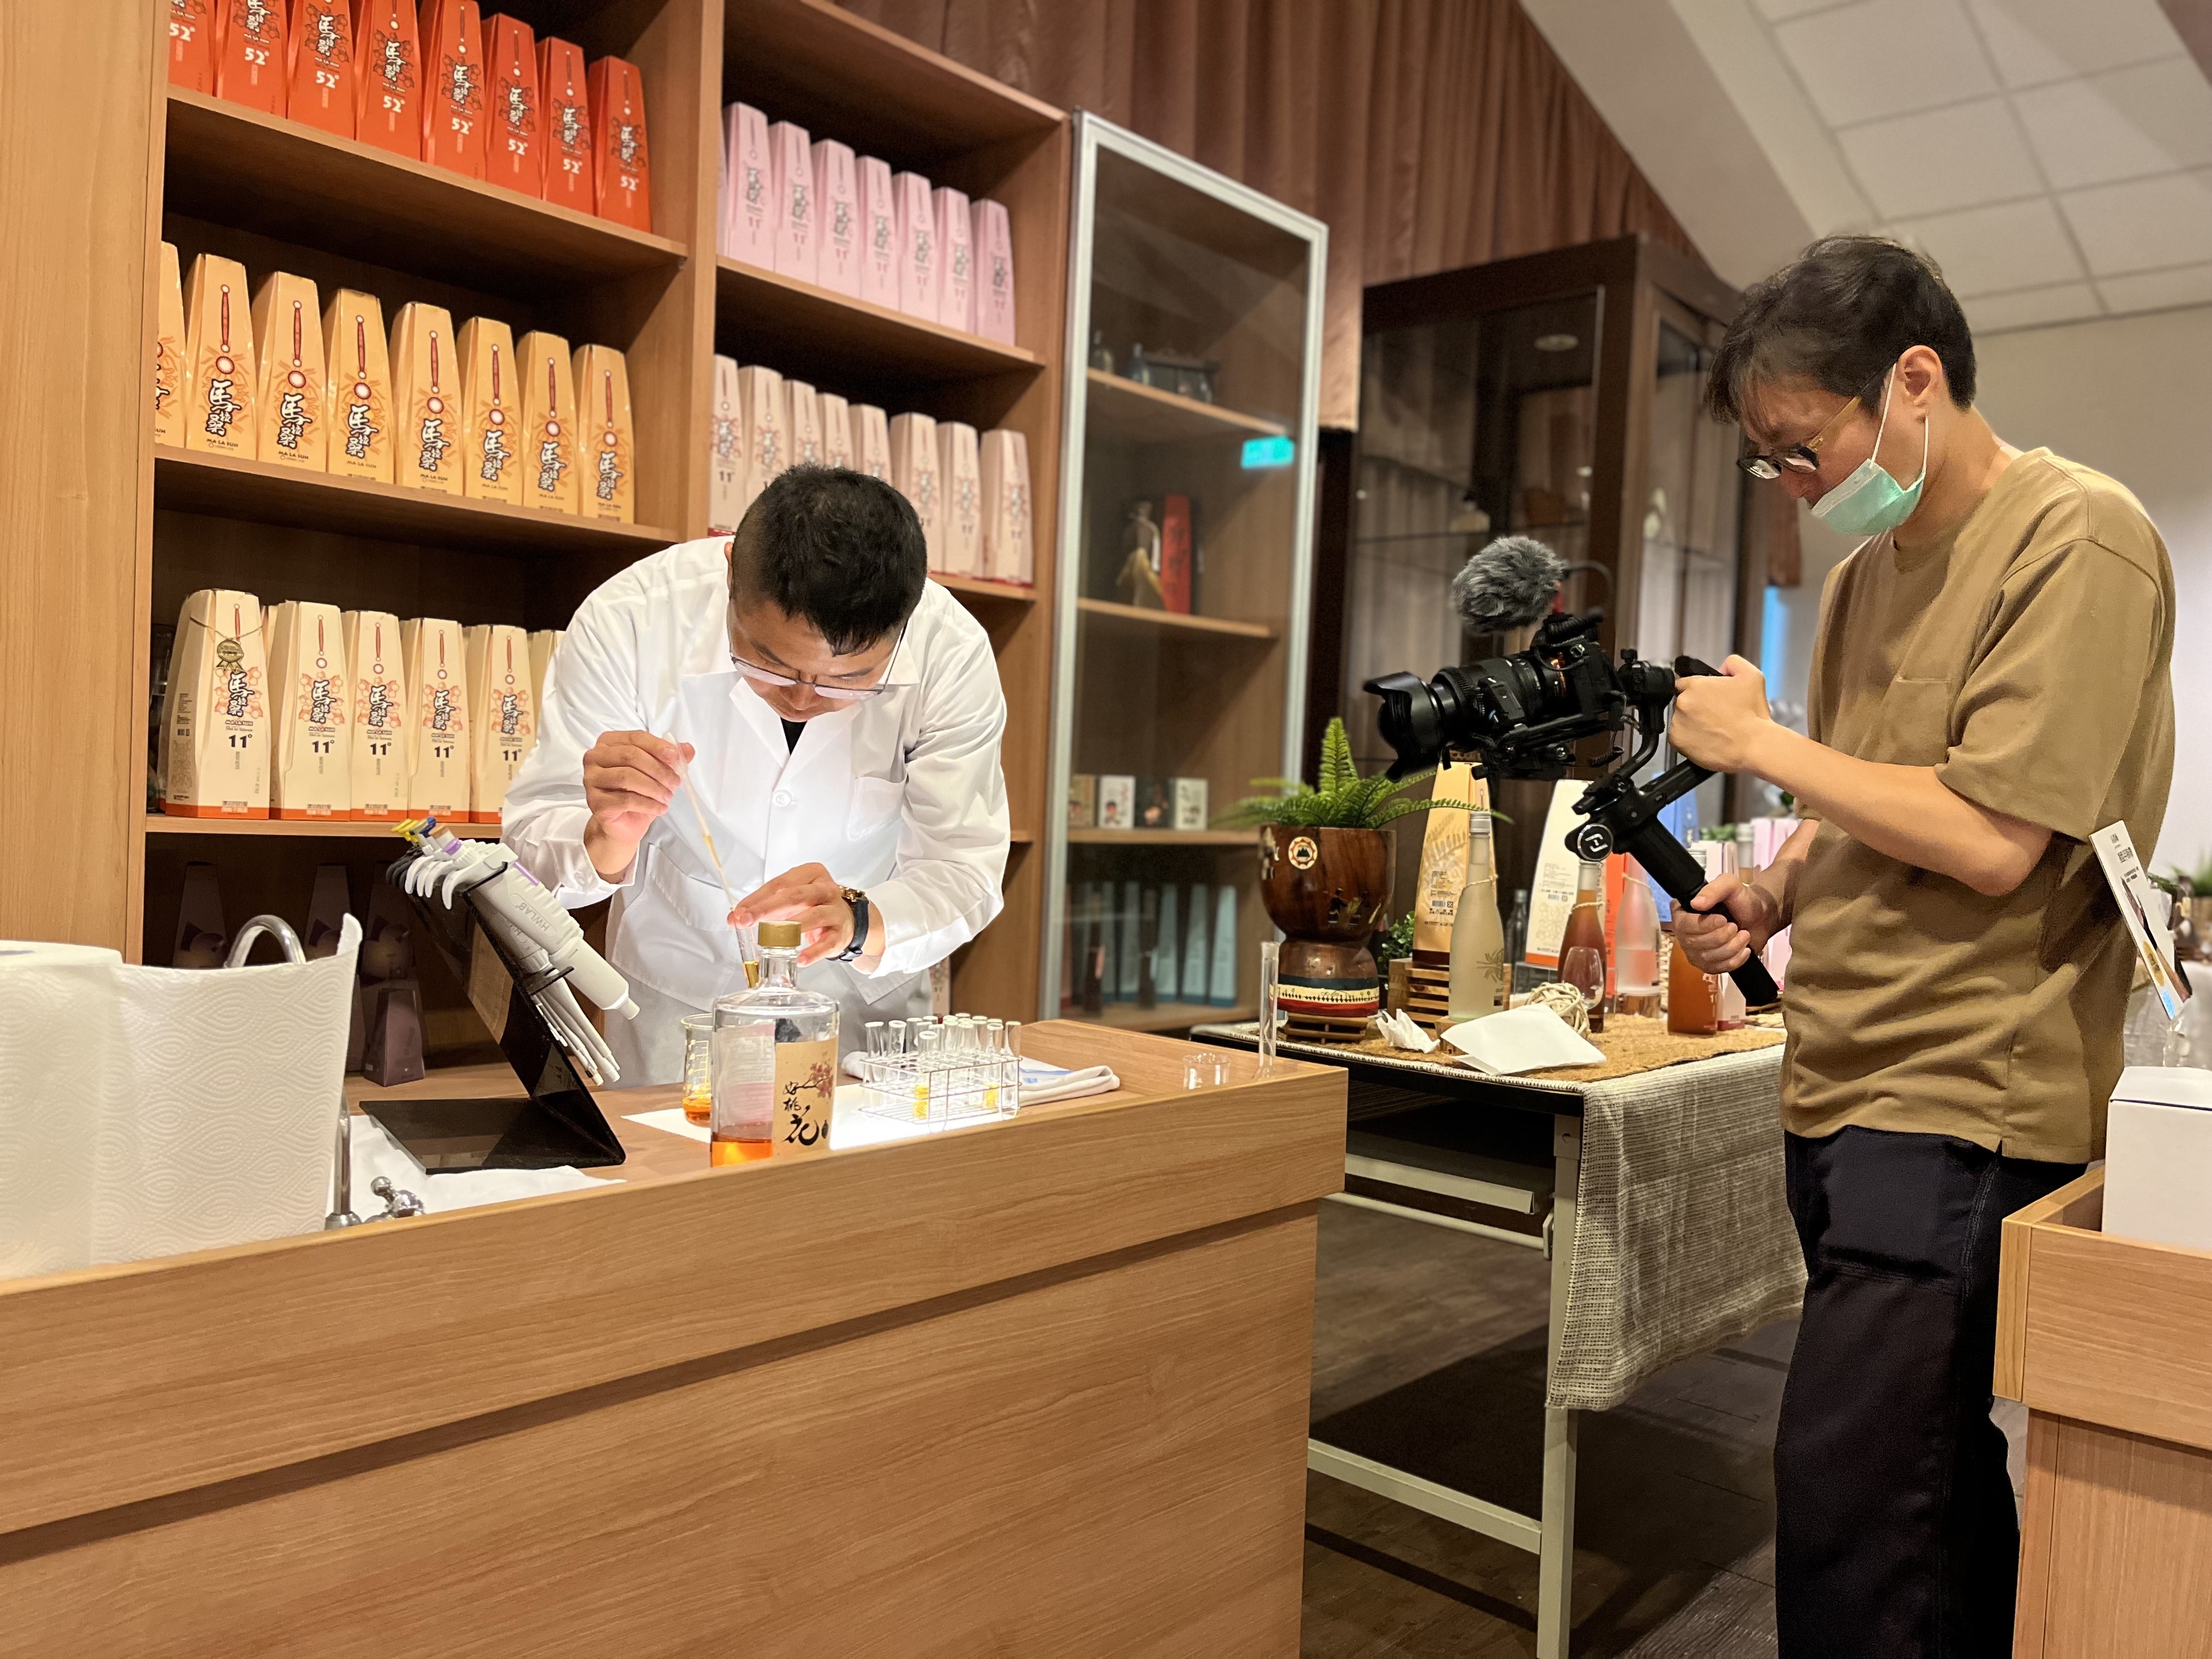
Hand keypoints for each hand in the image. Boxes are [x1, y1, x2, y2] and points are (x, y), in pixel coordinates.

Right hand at [582, 730, 692, 879]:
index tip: (676, 758)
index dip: (658, 746)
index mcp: (609, 743)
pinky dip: (648, 804)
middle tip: (675, 783)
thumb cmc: (638, 793)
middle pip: (631, 756)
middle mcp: (595, 757)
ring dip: (654, 788)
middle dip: (658, 769)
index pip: (635, 738)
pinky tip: (660, 809)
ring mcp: (591, 779)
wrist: (623, 823)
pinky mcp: (595, 802)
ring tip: (668, 797)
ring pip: (627, 777)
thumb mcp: (658, 772)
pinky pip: (625, 800)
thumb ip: (671, 758)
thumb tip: (688, 749)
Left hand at [731, 862, 853, 965]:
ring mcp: (835, 910)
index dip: (757, 899)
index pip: (779, 884)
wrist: (847, 920)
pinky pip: (827, 943)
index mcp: (810, 874)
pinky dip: (814, 952)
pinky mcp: (840, 933)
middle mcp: (825, 888)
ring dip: (791, 927)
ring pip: (814, 915)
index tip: (739, 913)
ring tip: (772, 938)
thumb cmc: (814, 906)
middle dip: (767, 909)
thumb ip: (765, 906)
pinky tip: (800, 959)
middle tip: (746, 921)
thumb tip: (735, 917)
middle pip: (794, 896)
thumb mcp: (791, 900)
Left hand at [1670, 655, 1771, 773]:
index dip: (1699, 690)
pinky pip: (1679, 737)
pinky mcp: (1677, 741)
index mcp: (1696, 685)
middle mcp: (1683, 702)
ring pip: (1681, 719)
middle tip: (1716, 715)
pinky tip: (1708, 739)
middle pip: (1683, 700)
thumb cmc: (1752, 715)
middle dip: (1697, 706)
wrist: (1753, 745)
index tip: (1707, 698)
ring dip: (1692, 722)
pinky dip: (1690, 738)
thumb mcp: (1752, 676)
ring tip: (1714, 728)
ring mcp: (1678, 722)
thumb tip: (1721, 668)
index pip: (1685, 682)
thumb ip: (1733, 663)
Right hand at [1675, 875, 1779, 974]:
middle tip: (1735, 926)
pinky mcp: (1707, 965)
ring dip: (1732, 947)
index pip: (1683, 925)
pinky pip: (1718, 969)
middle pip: (1694, 943)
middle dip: (1722, 936)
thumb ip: (1713, 890)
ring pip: (1707, 958)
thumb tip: (1696, 903)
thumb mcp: (1730, 886)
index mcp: (1683, 911)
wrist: (1759, 918)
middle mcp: (1684, 933)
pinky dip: (1735, 959)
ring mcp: (1694, 951)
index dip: (1704, 925)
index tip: (1723, 919)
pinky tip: (1743, 949)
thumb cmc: (1742, 901)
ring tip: (1742, 935)